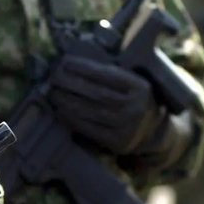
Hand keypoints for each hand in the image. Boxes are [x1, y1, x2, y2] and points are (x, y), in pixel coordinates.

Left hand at [46, 55, 161, 154]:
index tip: (64, 61)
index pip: (108, 74)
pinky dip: (72, 119)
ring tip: (53, 93)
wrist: (150, 132)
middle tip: (53, 76)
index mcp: (140, 88)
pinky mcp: (117, 142)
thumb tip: (73, 62)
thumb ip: (109, 73)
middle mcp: (135, 107)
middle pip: (97, 92)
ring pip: (91, 111)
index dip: (84, 67)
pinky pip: (89, 129)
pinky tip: (60, 111)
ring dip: (67, 101)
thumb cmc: (131, 100)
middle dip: (71, 83)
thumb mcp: (130, 83)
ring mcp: (127, 127)